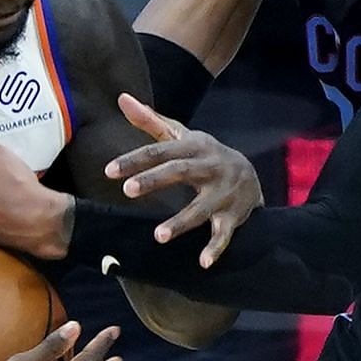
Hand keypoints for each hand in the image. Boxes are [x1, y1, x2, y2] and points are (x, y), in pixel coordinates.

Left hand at [104, 93, 262, 267]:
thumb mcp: (181, 136)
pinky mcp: (234, 216)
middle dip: (155, 180)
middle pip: (180, 172)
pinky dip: (216, 248)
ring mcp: (224, 193)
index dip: (135, 160)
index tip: (108, 171)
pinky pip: (225, 233)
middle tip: (128, 190)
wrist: (251, 174)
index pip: (160, 151)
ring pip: (202, 207)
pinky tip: (202, 262)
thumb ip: (150, 121)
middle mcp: (210, 166)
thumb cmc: (204, 155)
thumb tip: (122, 98)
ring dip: (182, 221)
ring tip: (158, 236)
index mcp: (194, 146)